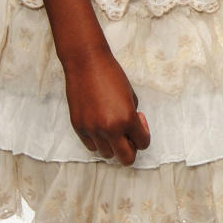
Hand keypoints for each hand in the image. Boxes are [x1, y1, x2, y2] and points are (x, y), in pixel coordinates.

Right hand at [63, 45, 150, 164]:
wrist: (86, 63)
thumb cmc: (111, 75)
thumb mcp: (131, 96)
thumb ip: (132, 116)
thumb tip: (130, 132)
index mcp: (127, 119)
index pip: (143, 143)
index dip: (143, 134)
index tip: (138, 121)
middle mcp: (109, 128)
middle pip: (126, 159)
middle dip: (131, 150)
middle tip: (129, 136)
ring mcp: (92, 130)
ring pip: (107, 154)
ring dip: (113, 145)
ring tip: (111, 127)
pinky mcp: (78, 128)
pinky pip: (91, 146)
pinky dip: (98, 141)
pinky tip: (99, 125)